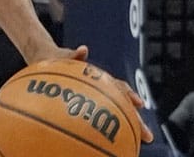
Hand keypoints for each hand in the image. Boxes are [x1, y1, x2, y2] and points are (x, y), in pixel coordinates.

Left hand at [25, 45, 153, 142]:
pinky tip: (114, 143)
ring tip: (141, 139)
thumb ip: (75, 55)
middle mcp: (100, 89)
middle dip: (135, 119)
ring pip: (115, 112)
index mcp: (98, 78)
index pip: (118, 88)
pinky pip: (101, 117)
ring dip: (128, 125)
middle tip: (147, 136)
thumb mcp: (65, 57)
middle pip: (122, 105)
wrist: (45, 59)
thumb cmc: (57, 60)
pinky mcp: (86, 103)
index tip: (139, 105)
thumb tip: (83, 50)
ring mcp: (95, 96)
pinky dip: (110, 127)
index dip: (129, 96)